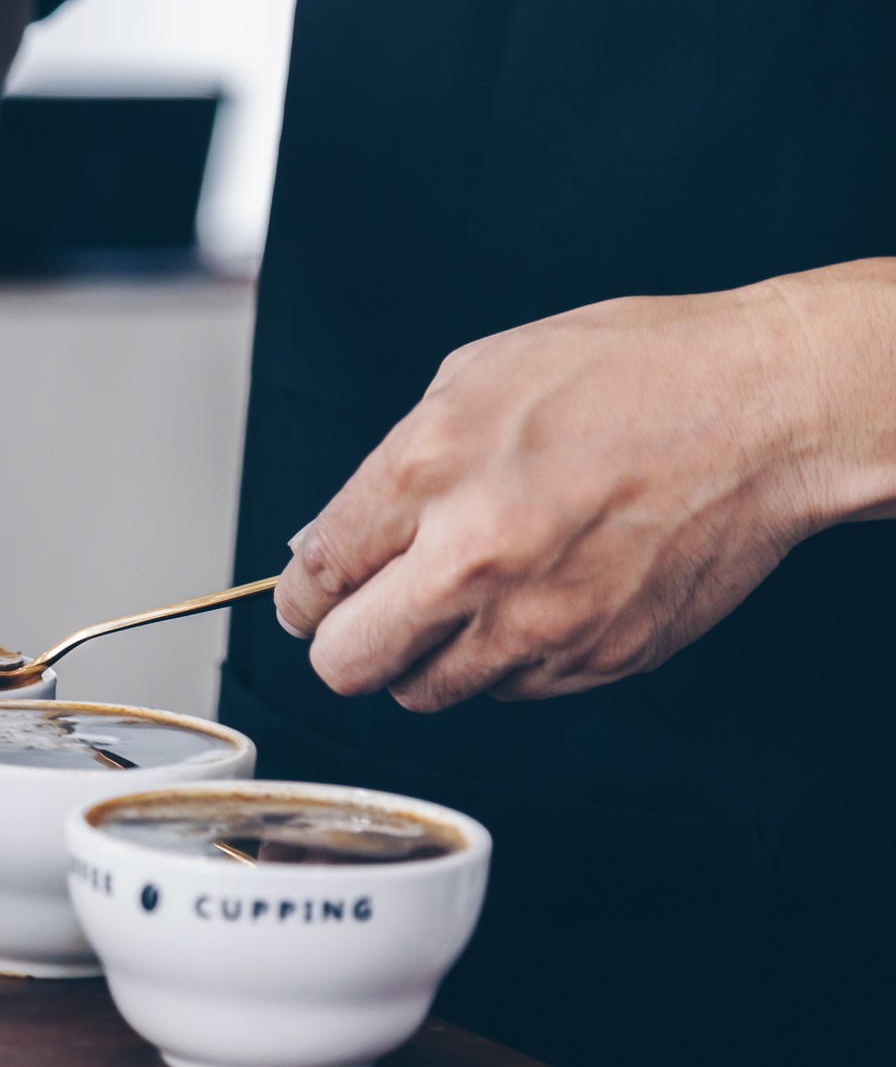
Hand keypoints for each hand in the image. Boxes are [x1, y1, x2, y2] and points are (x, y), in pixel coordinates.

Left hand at [271, 276, 881, 711]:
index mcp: (429, 473)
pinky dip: (506, 659)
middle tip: (366, 618)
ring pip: (424, 691)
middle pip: (347, 664)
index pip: (317, 579)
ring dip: (426, 656)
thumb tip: (334, 539)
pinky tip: (538, 598)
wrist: (766, 410)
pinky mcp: (594, 658)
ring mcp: (538, 620)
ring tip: (465, 601)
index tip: (309, 601)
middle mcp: (474, 559)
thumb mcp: (477, 377)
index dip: (301, 599)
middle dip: (345, 643)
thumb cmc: (630, 375)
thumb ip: (394, 466)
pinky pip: (509, 689)